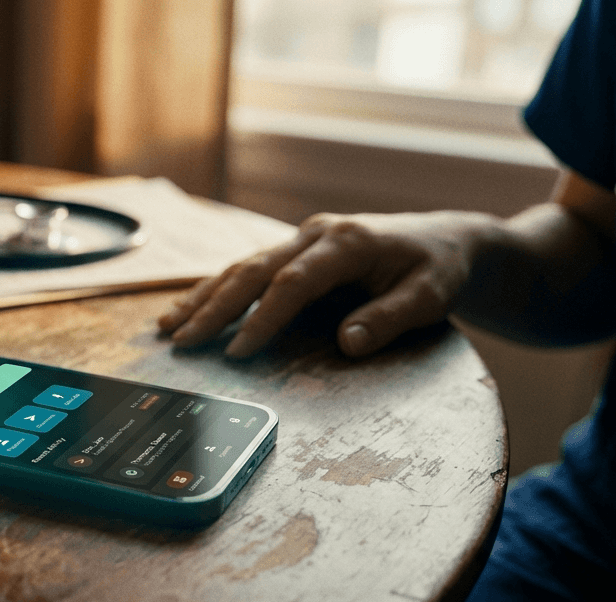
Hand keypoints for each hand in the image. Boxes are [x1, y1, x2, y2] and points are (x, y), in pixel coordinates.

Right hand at [157, 210, 487, 357]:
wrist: (448, 240)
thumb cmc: (440, 270)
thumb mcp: (430, 297)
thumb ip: (389, 319)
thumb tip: (348, 344)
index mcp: (347, 243)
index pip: (293, 283)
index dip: (262, 318)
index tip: (237, 352)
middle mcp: (316, 235)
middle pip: (253, 271)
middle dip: (213, 308)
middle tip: (182, 340)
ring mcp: (302, 239)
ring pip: (241, 267)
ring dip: (203, 297)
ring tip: (168, 327)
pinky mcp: (295, 250)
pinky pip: (248, 269)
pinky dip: (215, 289)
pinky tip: (188, 309)